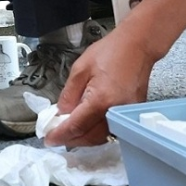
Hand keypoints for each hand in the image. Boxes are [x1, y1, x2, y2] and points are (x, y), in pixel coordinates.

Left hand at [42, 29, 154, 146]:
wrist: (137, 45)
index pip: (76, 126)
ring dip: (84, 138)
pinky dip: (96, 132)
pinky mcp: (130, 113)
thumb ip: (69, 94)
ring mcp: (125, 115)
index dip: (60, 135)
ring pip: (101, 138)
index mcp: (100, 100)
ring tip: (69, 131)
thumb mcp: (80, 68)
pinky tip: (86, 125)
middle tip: (56, 135)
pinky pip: (111, 130)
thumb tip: (61, 113)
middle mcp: (115, 112)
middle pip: (89, 138)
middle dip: (71, 139)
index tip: (48, 139)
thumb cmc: (110, 51)